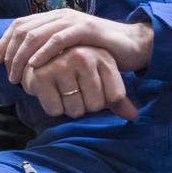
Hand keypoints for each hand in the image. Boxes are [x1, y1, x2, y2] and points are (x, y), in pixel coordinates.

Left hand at [0, 10, 152, 80]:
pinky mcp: (85, 29)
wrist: (133, 45)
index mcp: (53, 17)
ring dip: (23, 56)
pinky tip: (36, 66)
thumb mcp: (70, 49)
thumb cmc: (100, 50)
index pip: (20, 25)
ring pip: (36, 35)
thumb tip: (26, 63)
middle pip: (24, 30)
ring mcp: (72, 20)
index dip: (4, 42)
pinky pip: (58, 39)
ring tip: (18, 76)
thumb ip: (51, 50)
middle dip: (11, 53)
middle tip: (9, 74)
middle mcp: (60, 15)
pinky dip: (43, 52)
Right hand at [17, 45, 138, 120]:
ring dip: (68, 108)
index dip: (105, 100)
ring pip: (75, 110)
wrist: (38, 58)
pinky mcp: (41, 76)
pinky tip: (49, 92)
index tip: (95, 89)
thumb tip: (133, 116)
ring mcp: (61, 64)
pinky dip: (53, 107)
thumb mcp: (100, 80)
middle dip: (85, 105)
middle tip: (74, 90)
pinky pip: (56, 110)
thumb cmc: (75, 73)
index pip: (116, 96)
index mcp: (102, 56)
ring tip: (61, 90)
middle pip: (95, 105)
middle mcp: (83, 57)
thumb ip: (117, 99)